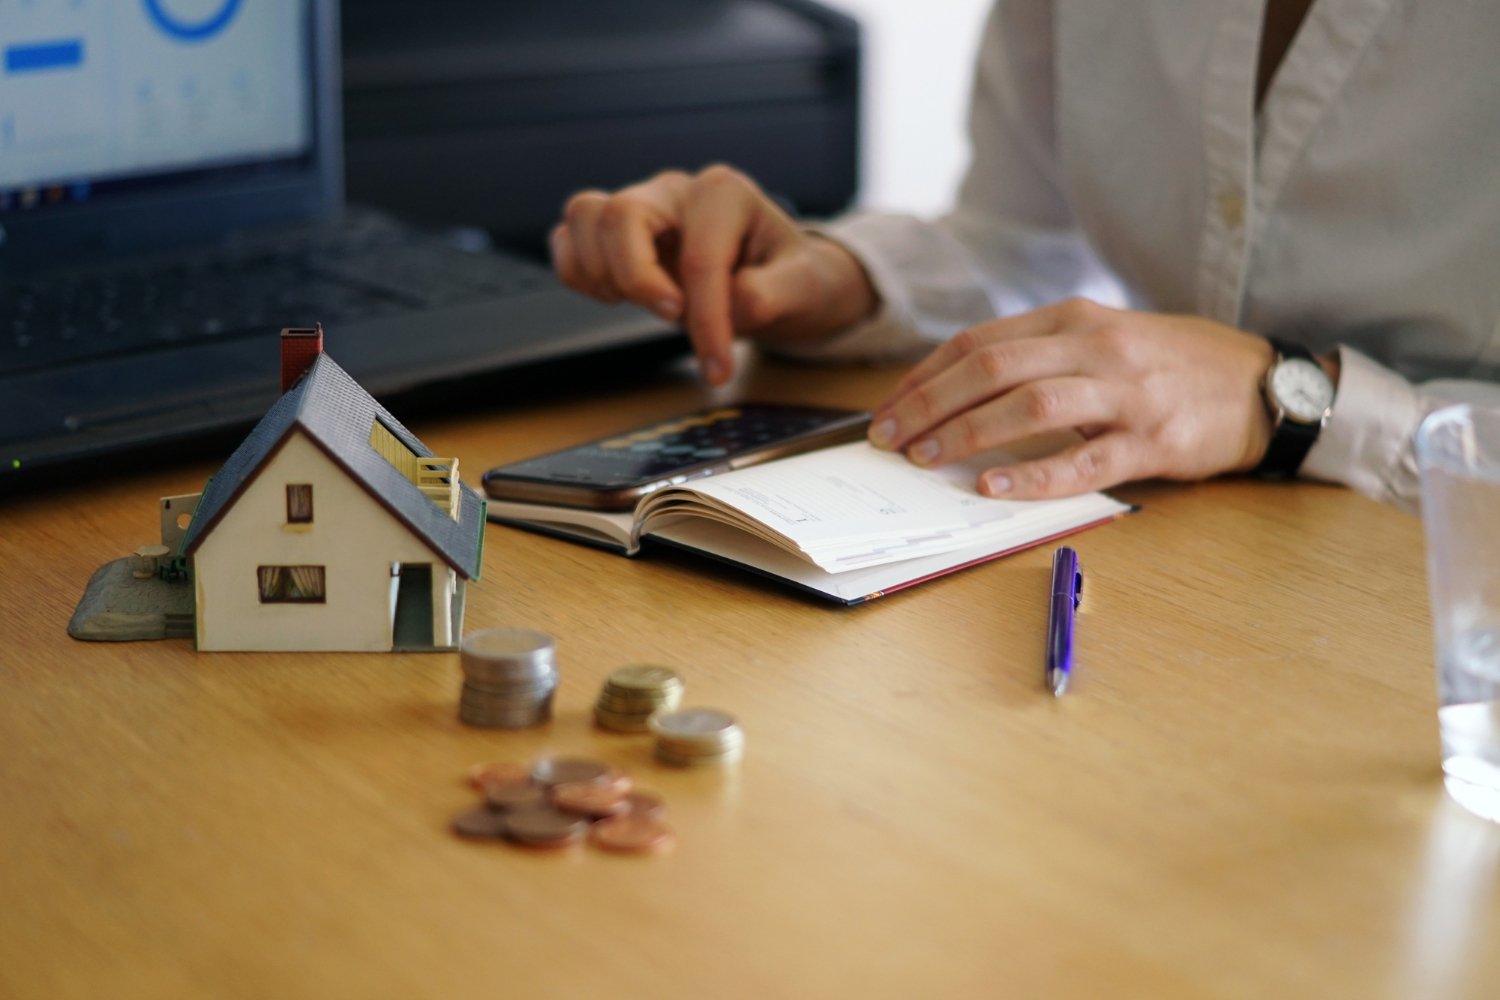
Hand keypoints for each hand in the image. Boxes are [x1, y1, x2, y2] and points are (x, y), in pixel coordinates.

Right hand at [550, 165, 877, 384]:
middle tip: (671, 318)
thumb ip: (775, 293)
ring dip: (602, 273)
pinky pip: (567, 236)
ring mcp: (641, 204)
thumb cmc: (787, 275)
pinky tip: (615, 296)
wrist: (778, 275)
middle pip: (621, 215)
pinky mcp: (615, 230)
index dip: (705, 319)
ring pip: (584, 216)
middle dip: (638, 281)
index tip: (717, 368)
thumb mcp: (805, 285)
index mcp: (726, 193)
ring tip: (644, 303)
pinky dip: (578, 272)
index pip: (700, 257)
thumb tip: (736, 301)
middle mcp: (675, 190)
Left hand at [866, 299, 1276, 497]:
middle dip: (928, 404)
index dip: (925, 376)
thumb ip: (1041, 355)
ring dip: (968, 432)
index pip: (979, 341)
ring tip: (925, 458)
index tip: (889, 408)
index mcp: (1074, 318)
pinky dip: (1034, 474)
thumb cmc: (1170, 365)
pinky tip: (993, 487)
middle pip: (992, 367)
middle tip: (887, 437)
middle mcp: (1096, 346)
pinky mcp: (1153, 439)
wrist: (1264, 383)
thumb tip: (960, 392)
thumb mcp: (1103, 339)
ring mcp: (1126, 392)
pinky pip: (1084, 459)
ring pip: (1031, 405)